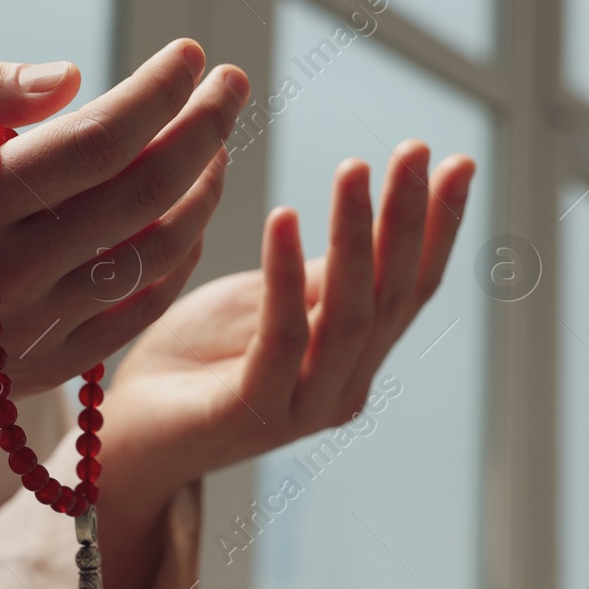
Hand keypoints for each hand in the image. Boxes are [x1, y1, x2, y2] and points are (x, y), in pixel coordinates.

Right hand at [0, 40, 251, 486]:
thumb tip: (70, 76)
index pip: (97, 139)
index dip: (158, 92)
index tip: (193, 53)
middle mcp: (9, 273)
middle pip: (144, 193)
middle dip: (206, 129)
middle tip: (234, 86)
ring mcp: (32, 328)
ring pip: (154, 255)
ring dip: (202, 194)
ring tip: (216, 148)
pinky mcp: (43, 369)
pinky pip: (136, 311)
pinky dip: (177, 262)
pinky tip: (188, 220)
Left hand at [99, 141, 475, 508]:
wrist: (131, 439)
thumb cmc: (197, 362)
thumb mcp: (267, 303)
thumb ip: (319, 276)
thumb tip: (372, 211)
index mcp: (354, 359)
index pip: (411, 289)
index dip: (437, 227)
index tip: (458, 162)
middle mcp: (342, 388)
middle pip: (390, 297)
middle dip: (406, 219)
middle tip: (413, 150)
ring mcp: (301, 408)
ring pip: (348, 316)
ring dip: (356, 237)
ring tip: (354, 168)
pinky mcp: (251, 414)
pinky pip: (280, 341)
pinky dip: (283, 276)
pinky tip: (283, 217)